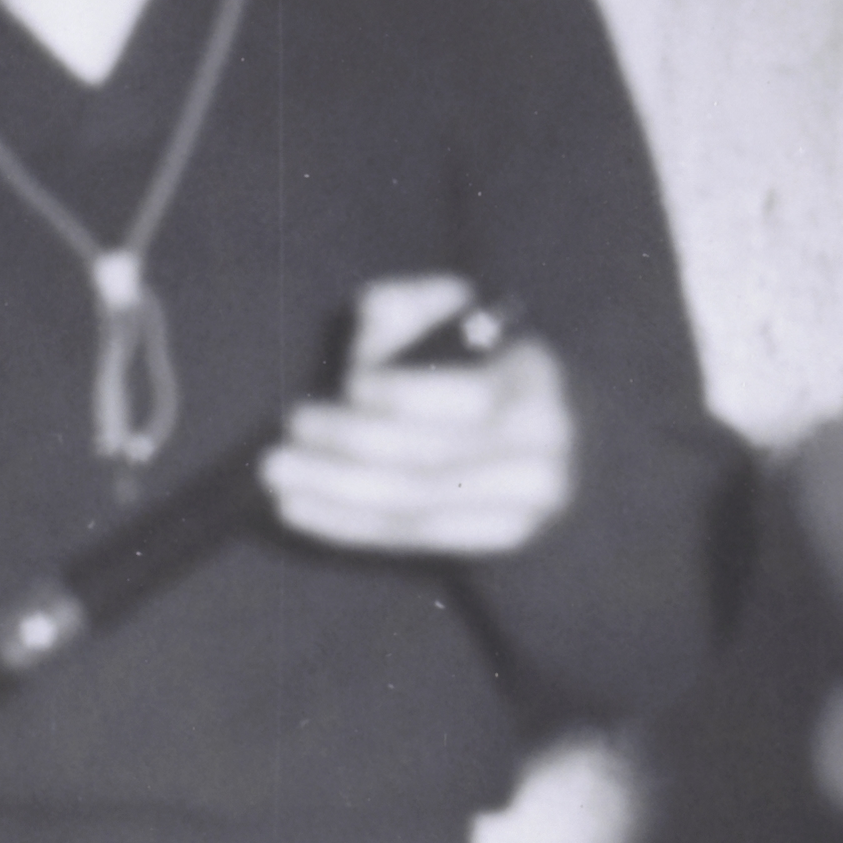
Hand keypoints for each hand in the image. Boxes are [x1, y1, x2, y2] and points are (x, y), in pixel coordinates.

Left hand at [260, 273, 575, 558]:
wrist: (564, 433)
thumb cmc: (489, 364)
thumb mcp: (461, 316)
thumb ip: (413, 304)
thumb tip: (372, 312)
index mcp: (536, 379)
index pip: (468, 397)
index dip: (403, 394)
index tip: (348, 384)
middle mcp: (542, 450)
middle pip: (432, 458)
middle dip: (351, 444)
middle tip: (292, 427)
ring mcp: (525, 504)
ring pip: (413, 505)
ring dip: (335, 490)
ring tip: (278, 473)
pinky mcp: (497, 538)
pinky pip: (410, 536)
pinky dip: (346, 524)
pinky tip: (297, 508)